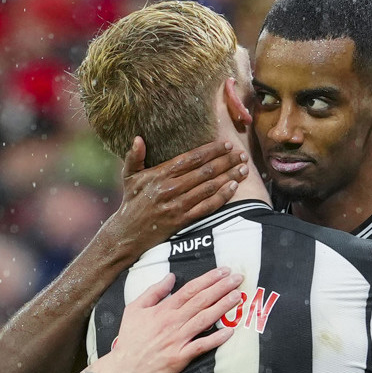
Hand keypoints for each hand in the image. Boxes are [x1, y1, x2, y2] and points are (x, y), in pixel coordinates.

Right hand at [89, 269, 241, 372]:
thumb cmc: (128, 339)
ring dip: (222, 307)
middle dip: (221, 288)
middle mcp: (172, 322)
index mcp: (162, 309)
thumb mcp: (134, 309)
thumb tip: (171, 277)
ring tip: (237, 296)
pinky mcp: (180, 357)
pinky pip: (201, 346)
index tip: (224, 271)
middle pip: (201, 301)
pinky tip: (230, 331)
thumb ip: (153, 292)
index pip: (190, 289)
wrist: (123, 370)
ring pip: (204, 319)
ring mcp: (177, 340)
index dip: (209, 279)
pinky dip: (215, 339)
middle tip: (238, 278)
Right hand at [97, 137, 249, 258]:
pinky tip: (234, 187)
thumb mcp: (129, 177)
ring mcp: (177, 205)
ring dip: (229, 176)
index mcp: (160, 174)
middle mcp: (170, 188)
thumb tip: (138, 138)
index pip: (191, 158)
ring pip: (209, 187)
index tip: (227, 145)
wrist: (127, 234)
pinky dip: (222, 196)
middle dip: (226, 161)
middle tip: (242, 154)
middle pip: (205, 171)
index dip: (212, 150)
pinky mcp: (182, 220)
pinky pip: (207, 206)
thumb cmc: (131, 202)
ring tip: (243, 168)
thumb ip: (134, 157)